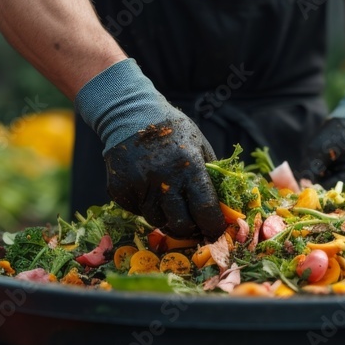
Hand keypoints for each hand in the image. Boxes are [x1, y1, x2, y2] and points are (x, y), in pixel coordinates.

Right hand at [75, 59, 225, 237]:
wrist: (129, 114)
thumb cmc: (172, 130)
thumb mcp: (199, 145)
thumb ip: (210, 175)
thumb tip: (224, 207)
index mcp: (189, 167)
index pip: (205, 210)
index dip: (213, 226)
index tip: (216, 230)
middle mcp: (163, 180)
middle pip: (180, 225)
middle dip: (190, 228)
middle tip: (193, 224)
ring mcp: (139, 186)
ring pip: (156, 220)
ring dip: (166, 216)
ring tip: (168, 199)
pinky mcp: (119, 190)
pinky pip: (137, 211)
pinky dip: (145, 206)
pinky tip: (148, 188)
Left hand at [302, 118, 344, 189]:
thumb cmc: (340, 129)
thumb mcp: (320, 145)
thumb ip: (310, 169)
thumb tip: (302, 189)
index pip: (335, 191)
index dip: (320, 188)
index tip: (311, 182)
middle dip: (333, 185)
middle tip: (327, 169)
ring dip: (344, 183)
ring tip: (340, 164)